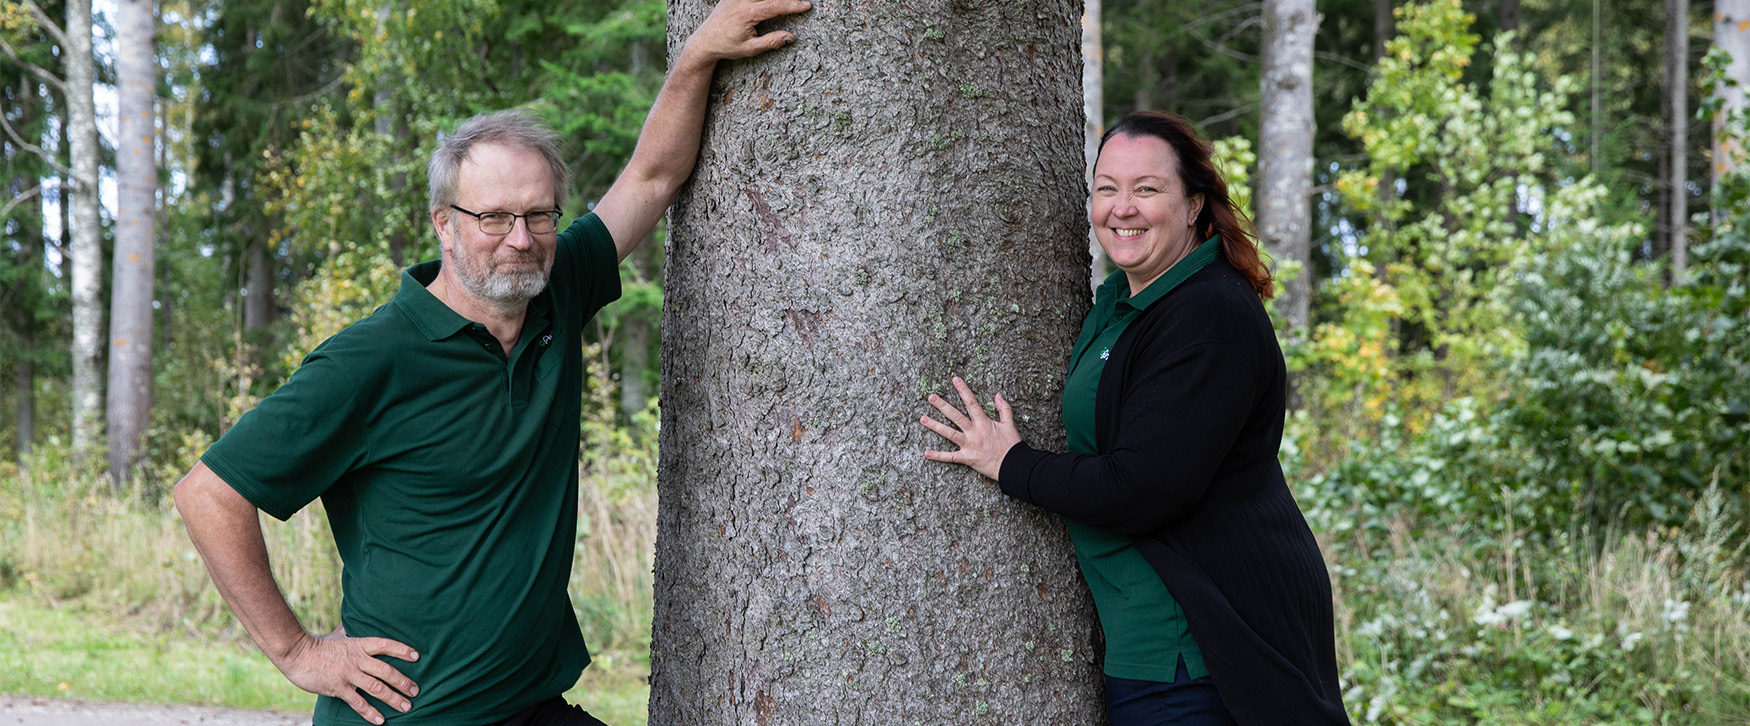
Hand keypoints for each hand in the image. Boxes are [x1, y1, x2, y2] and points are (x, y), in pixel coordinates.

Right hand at [274, 626, 419, 724]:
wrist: (296, 654)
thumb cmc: (317, 645)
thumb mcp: (336, 636)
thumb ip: (347, 631)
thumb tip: (350, 620)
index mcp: (358, 645)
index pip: (385, 645)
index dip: (402, 650)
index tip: (417, 656)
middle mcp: (357, 659)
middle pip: (386, 670)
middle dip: (403, 681)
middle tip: (416, 691)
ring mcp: (348, 674)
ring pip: (376, 688)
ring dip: (393, 698)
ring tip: (406, 707)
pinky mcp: (338, 688)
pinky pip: (358, 702)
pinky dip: (370, 712)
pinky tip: (380, 720)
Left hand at [682, 0, 812, 63]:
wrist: (705, 41)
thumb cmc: (727, 46)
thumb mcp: (750, 49)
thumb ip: (771, 42)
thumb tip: (791, 37)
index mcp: (747, 14)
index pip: (775, 5)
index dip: (793, 5)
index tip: (807, 6)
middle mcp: (741, 0)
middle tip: (802, 1)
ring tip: (789, 2)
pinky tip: (773, 1)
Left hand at [920, 377, 1021, 480]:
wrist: (1013, 465)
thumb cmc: (1012, 445)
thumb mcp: (1010, 424)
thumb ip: (1004, 409)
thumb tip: (998, 395)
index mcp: (984, 422)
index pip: (971, 403)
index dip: (963, 390)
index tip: (955, 380)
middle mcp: (974, 432)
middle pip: (955, 416)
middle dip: (942, 405)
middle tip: (931, 397)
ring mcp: (969, 445)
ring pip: (949, 433)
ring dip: (935, 426)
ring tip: (922, 419)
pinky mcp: (967, 458)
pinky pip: (950, 457)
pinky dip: (938, 456)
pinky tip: (926, 453)